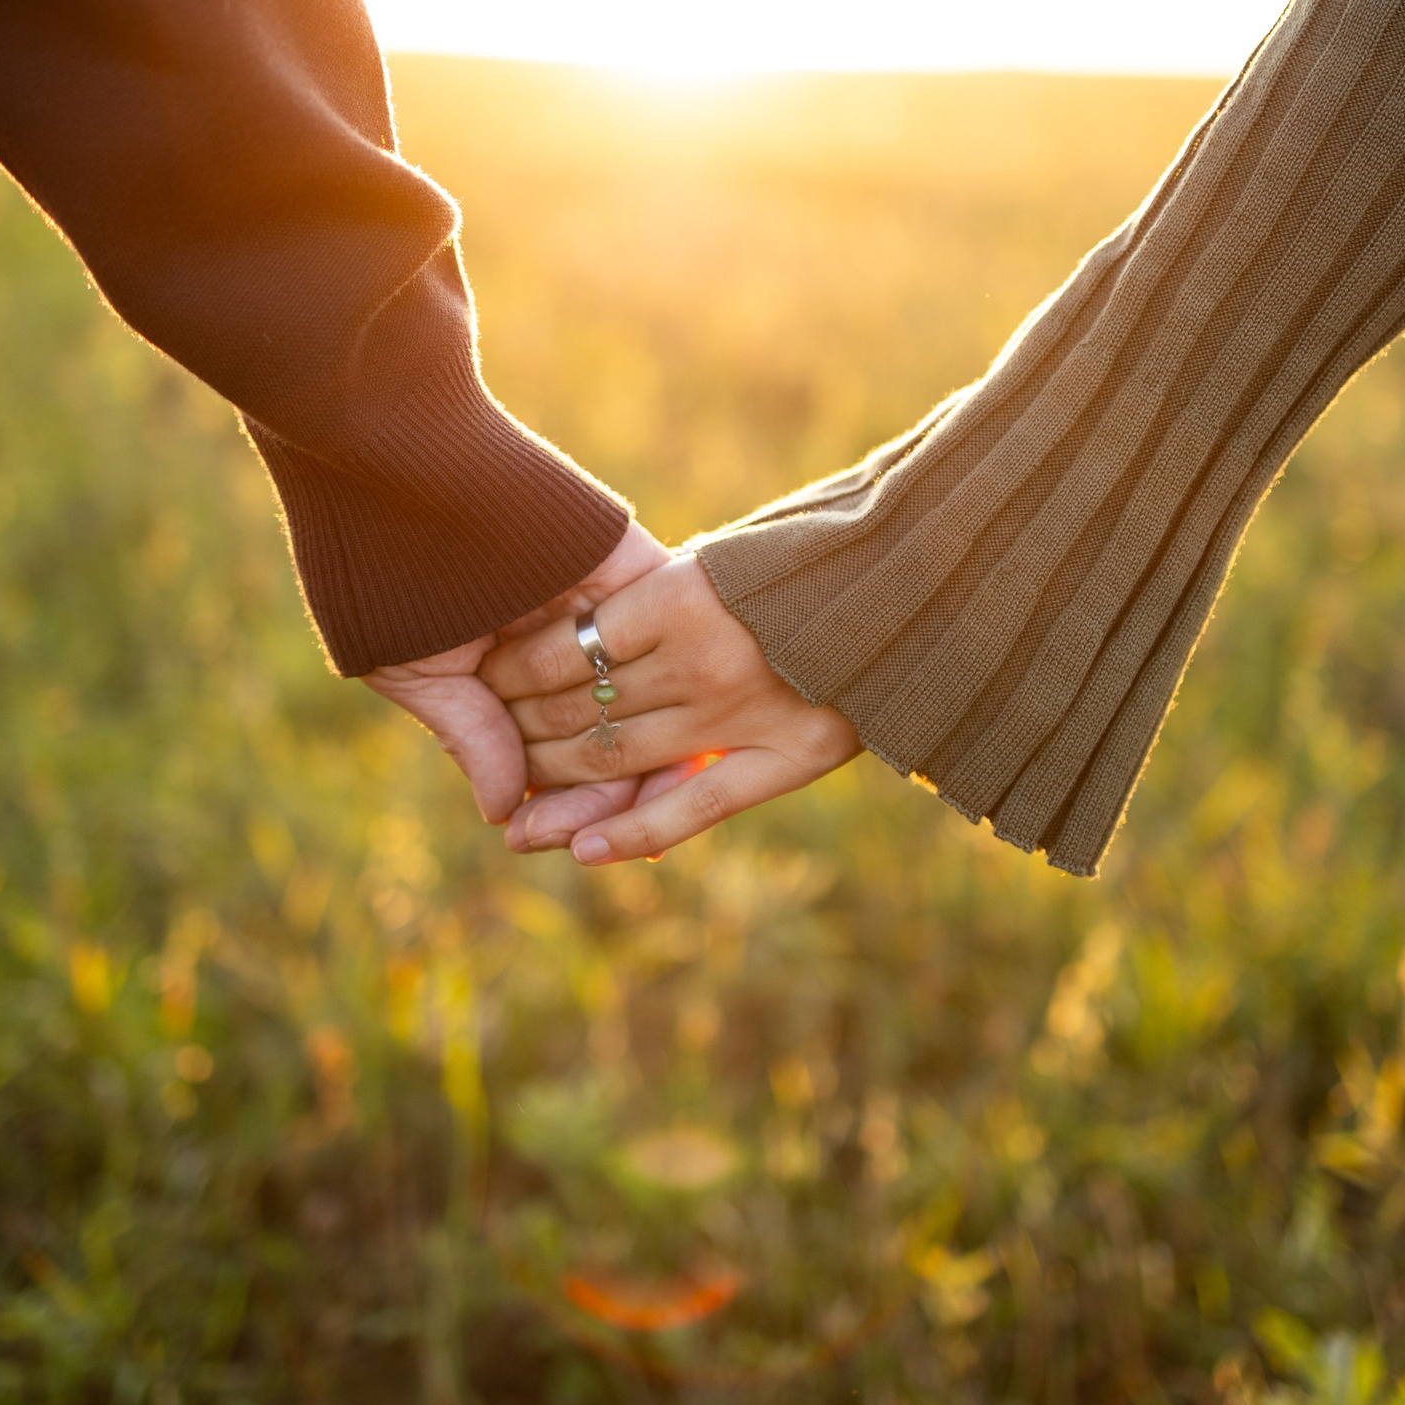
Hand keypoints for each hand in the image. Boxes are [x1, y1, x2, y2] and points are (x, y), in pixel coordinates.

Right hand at [362, 521, 667, 822]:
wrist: (406, 475)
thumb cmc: (391, 570)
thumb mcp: (420, 669)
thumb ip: (472, 735)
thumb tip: (504, 812)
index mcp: (514, 669)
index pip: (552, 748)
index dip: (549, 797)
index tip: (531, 837)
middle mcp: (567, 645)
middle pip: (607, 739)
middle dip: (593, 797)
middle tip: (570, 841)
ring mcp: (607, 610)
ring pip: (647, 706)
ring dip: (640, 766)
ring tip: (621, 813)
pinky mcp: (639, 574)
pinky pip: (677, 646)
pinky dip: (678, 698)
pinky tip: (677, 759)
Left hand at [480, 554, 859, 863]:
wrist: (920, 580)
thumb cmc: (812, 554)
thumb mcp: (726, 553)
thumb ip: (659, 591)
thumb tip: (578, 617)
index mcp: (681, 594)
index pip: (565, 649)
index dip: (513, 672)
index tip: (485, 678)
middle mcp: (703, 661)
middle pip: (580, 710)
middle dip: (521, 732)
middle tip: (488, 745)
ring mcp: (742, 715)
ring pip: (618, 762)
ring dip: (558, 784)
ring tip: (515, 804)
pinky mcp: (788, 757)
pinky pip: (691, 809)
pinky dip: (631, 835)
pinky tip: (581, 850)